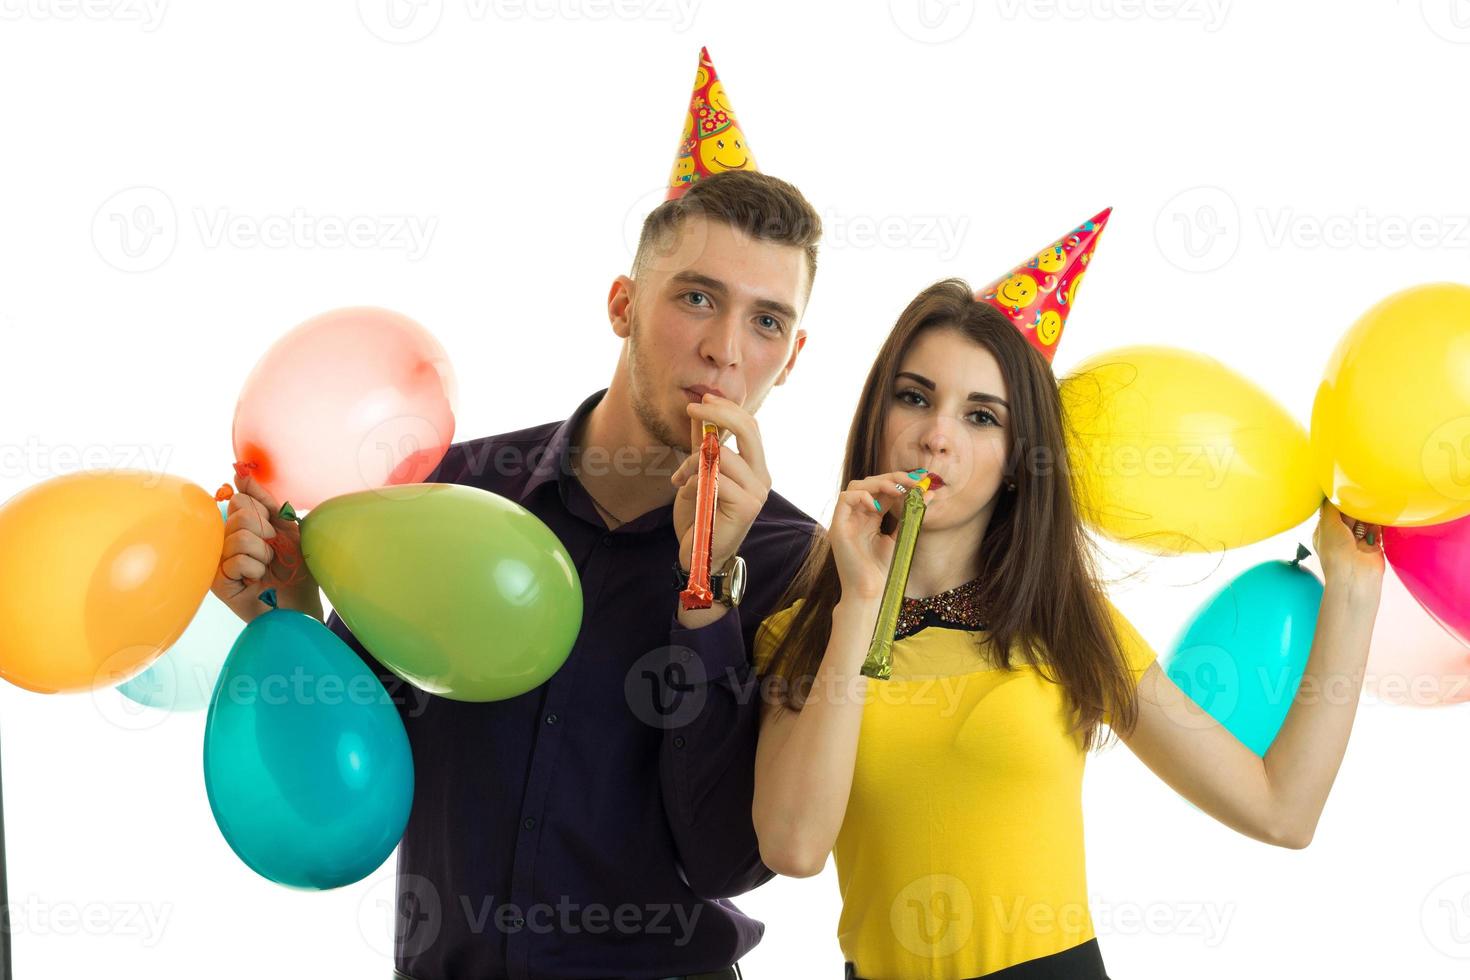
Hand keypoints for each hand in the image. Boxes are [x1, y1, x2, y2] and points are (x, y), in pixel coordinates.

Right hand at [211, 471, 322, 623]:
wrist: (302, 603)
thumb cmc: (295, 567)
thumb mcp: (286, 527)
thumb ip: (264, 500)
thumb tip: (240, 472)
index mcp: (239, 524)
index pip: (242, 499)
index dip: (266, 515)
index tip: (274, 533)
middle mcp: (224, 539)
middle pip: (240, 514)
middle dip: (266, 534)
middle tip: (272, 553)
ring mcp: (218, 559)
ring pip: (239, 536)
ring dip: (263, 554)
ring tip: (265, 568)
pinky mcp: (216, 581)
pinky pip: (235, 560)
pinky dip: (254, 569)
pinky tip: (256, 581)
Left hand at [670, 393, 769, 572]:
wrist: (699, 554)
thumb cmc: (699, 516)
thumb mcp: (697, 474)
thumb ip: (701, 447)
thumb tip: (697, 413)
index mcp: (755, 467)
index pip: (750, 426)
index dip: (727, 408)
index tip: (701, 400)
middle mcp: (762, 477)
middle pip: (748, 429)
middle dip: (718, 413)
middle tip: (692, 407)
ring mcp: (757, 492)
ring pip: (722, 455)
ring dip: (692, 461)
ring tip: (679, 477)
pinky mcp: (747, 506)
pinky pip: (715, 478)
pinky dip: (693, 481)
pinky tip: (685, 492)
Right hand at [827, 471, 933, 602]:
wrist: (870, 592)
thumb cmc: (883, 570)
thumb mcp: (902, 536)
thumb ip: (911, 515)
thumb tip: (929, 493)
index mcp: (870, 517)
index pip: (884, 490)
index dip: (901, 482)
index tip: (921, 481)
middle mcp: (857, 515)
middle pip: (870, 483)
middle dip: (893, 478)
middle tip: (913, 481)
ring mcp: (846, 520)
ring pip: (856, 486)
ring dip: (878, 483)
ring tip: (897, 490)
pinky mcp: (837, 527)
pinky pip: (844, 499)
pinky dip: (861, 496)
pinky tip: (876, 507)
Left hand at [1312, 498, 1384, 595]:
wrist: (1356, 577)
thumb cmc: (1335, 552)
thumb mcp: (1327, 524)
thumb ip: (1330, 507)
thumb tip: (1332, 492)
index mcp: (1325, 531)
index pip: (1331, 511)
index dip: (1338, 501)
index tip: (1345, 487)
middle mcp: (1341, 536)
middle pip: (1349, 514)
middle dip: (1355, 506)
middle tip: (1362, 494)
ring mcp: (1357, 541)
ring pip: (1364, 520)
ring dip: (1368, 513)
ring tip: (1372, 502)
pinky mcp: (1374, 545)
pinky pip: (1378, 528)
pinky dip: (1379, 522)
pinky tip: (1381, 513)